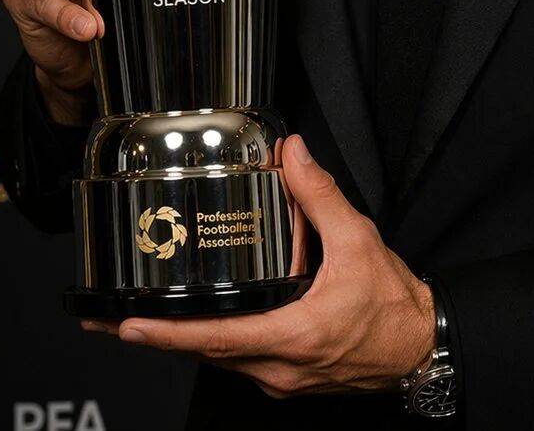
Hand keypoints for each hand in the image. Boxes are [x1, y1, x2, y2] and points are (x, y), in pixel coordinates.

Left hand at [82, 134, 435, 398]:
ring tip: (150, 319)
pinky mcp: (288, 379)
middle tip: (114, 321)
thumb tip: (293, 154)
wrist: (418, 345)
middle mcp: (279, 367)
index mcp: (291, 335)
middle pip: (206, 352)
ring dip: (188, 339)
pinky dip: (219, 341)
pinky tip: (211, 318)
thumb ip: (320, 195)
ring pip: (222, 359)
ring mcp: (282, 379)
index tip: (125, 327)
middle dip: (160, 336)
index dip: (165, 334)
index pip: (214, 338)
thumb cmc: (392, 304)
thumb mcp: (357, 240)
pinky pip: (242, 361)